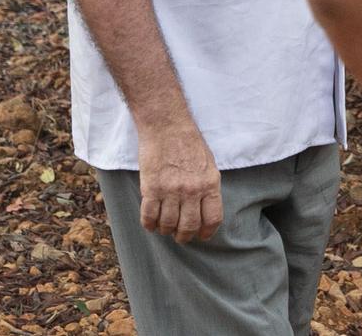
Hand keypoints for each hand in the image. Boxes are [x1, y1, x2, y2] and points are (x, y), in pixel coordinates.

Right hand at [137, 122, 222, 242]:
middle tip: (179, 235)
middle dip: (184, 236)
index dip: (207, 232)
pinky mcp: (151, 188)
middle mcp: (192, 190)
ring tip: (165, 227)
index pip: (212, 218)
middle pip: (189, 226)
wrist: (167, 125)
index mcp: (210, 183)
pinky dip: (149, 224)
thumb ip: (207, 186)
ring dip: (166, 230)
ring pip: (168, 224)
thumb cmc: (188, 142)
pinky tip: (151, 223)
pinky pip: (149, 216)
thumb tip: (205, 208)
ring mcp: (171, 190)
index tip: (201, 235)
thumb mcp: (208, 164)